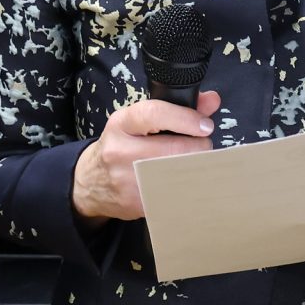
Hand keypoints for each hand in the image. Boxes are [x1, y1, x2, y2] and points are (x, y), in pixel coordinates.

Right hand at [72, 91, 216, 223]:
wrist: (92, 182)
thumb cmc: (122, 146)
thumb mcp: (138, 123)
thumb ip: (176, 109)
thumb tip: (212, 100)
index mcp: (121, 124)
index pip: (154, 114)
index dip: (185, 118)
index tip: (204, 125)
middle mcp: (120, 151)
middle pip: (174, 148)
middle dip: (199, 147)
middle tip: (202, 147)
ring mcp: (127, 180)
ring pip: (178, 173)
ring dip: (196, 168)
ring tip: (194, 163)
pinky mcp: (137, 203)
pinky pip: (175, 193)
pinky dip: (187, 187)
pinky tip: (184, 181)